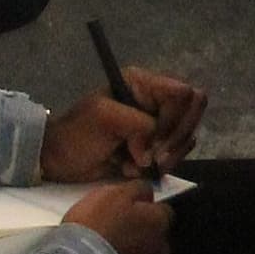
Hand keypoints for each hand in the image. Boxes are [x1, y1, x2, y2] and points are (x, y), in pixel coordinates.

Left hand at [38, 67, 207, 181]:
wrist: (59, 159)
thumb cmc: (77, 133)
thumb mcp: (104, 117)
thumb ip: (138, 125)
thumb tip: (154, 150)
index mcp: (144, 85)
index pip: (184, 93)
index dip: (176, 116)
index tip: (155, 136)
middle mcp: (156, 101)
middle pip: (194, 112)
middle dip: (177, 138)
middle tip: (155, 156)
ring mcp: (159, 125)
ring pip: (188, 137)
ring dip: (169, 156)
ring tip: (140, 165)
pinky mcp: (157, 147)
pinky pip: (178, 155)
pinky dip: (162, 166)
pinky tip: (137, 169)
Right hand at [63, 178, 173, 253]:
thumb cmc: (98, 225)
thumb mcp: (115, 193)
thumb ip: (137, 189)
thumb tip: (148, 192)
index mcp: (160, 222)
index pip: (164, 210)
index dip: (146, 207)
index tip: (129, 207)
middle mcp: (162, 247)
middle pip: (156, 234)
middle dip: (141, 230)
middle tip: (116, 226)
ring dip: (132, 249)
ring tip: (108, 246)